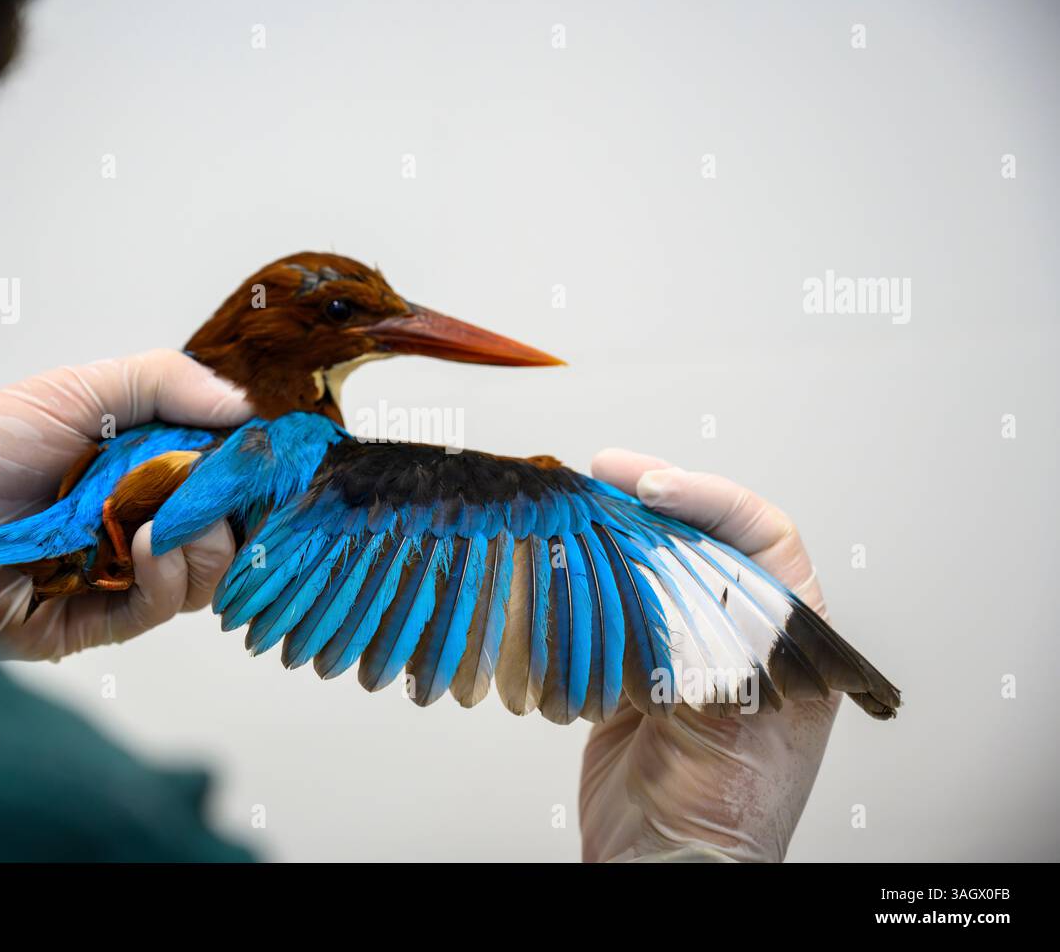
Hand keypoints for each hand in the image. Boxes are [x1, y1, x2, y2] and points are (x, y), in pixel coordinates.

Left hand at [0, 349, 252, 659]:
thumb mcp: (76, 390)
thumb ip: (163, 382)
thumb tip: (246, 408)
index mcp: (138, 476)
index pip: (219, 484)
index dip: (250, 476)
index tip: (273, 461)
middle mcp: (132, 529)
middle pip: (222, 536)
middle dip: (236, 515)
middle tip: (225, 492)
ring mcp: (113, 581)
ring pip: (200, 580)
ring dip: (206, 547)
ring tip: (173, 516)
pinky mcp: (87, 626)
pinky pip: (154, 613)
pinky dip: (168, 579)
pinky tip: (151, 542)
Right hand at [579, 449, 839, 861]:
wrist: (664, 872)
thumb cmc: (726, 817)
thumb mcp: (732, 726)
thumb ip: (713, 653)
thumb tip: (675, 586)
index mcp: (790, 643)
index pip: (764, 539)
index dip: (712, 501)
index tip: (653, 489)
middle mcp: (741, 636)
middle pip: (701, 539)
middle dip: (650, 502)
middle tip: (601, 477)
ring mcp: (686, 649)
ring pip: (652, 564)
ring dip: (613, 531)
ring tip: (574, 504)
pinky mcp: (637, 668)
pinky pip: (614, 604)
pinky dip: (585, 577)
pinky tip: (558, 561)